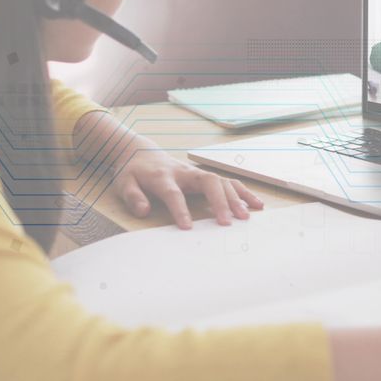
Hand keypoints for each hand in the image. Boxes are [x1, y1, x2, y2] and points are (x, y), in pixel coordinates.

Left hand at [113, 149, 263, 228]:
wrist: (141, 153)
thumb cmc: (134, 172)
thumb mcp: (124, 184)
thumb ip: (133, 197)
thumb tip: (143, 211)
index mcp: (162, 176)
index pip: (173, 193)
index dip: (180, 209)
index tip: (188, 227)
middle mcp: (184, 172)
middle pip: (207, 181)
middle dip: (220, 201)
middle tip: (228, 222)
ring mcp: (197, 172)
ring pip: (222, 180)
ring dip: (236, 197)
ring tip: (248, 216)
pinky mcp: (205, 175)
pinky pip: (227, 182)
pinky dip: (243, 192)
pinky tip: (256, 204)